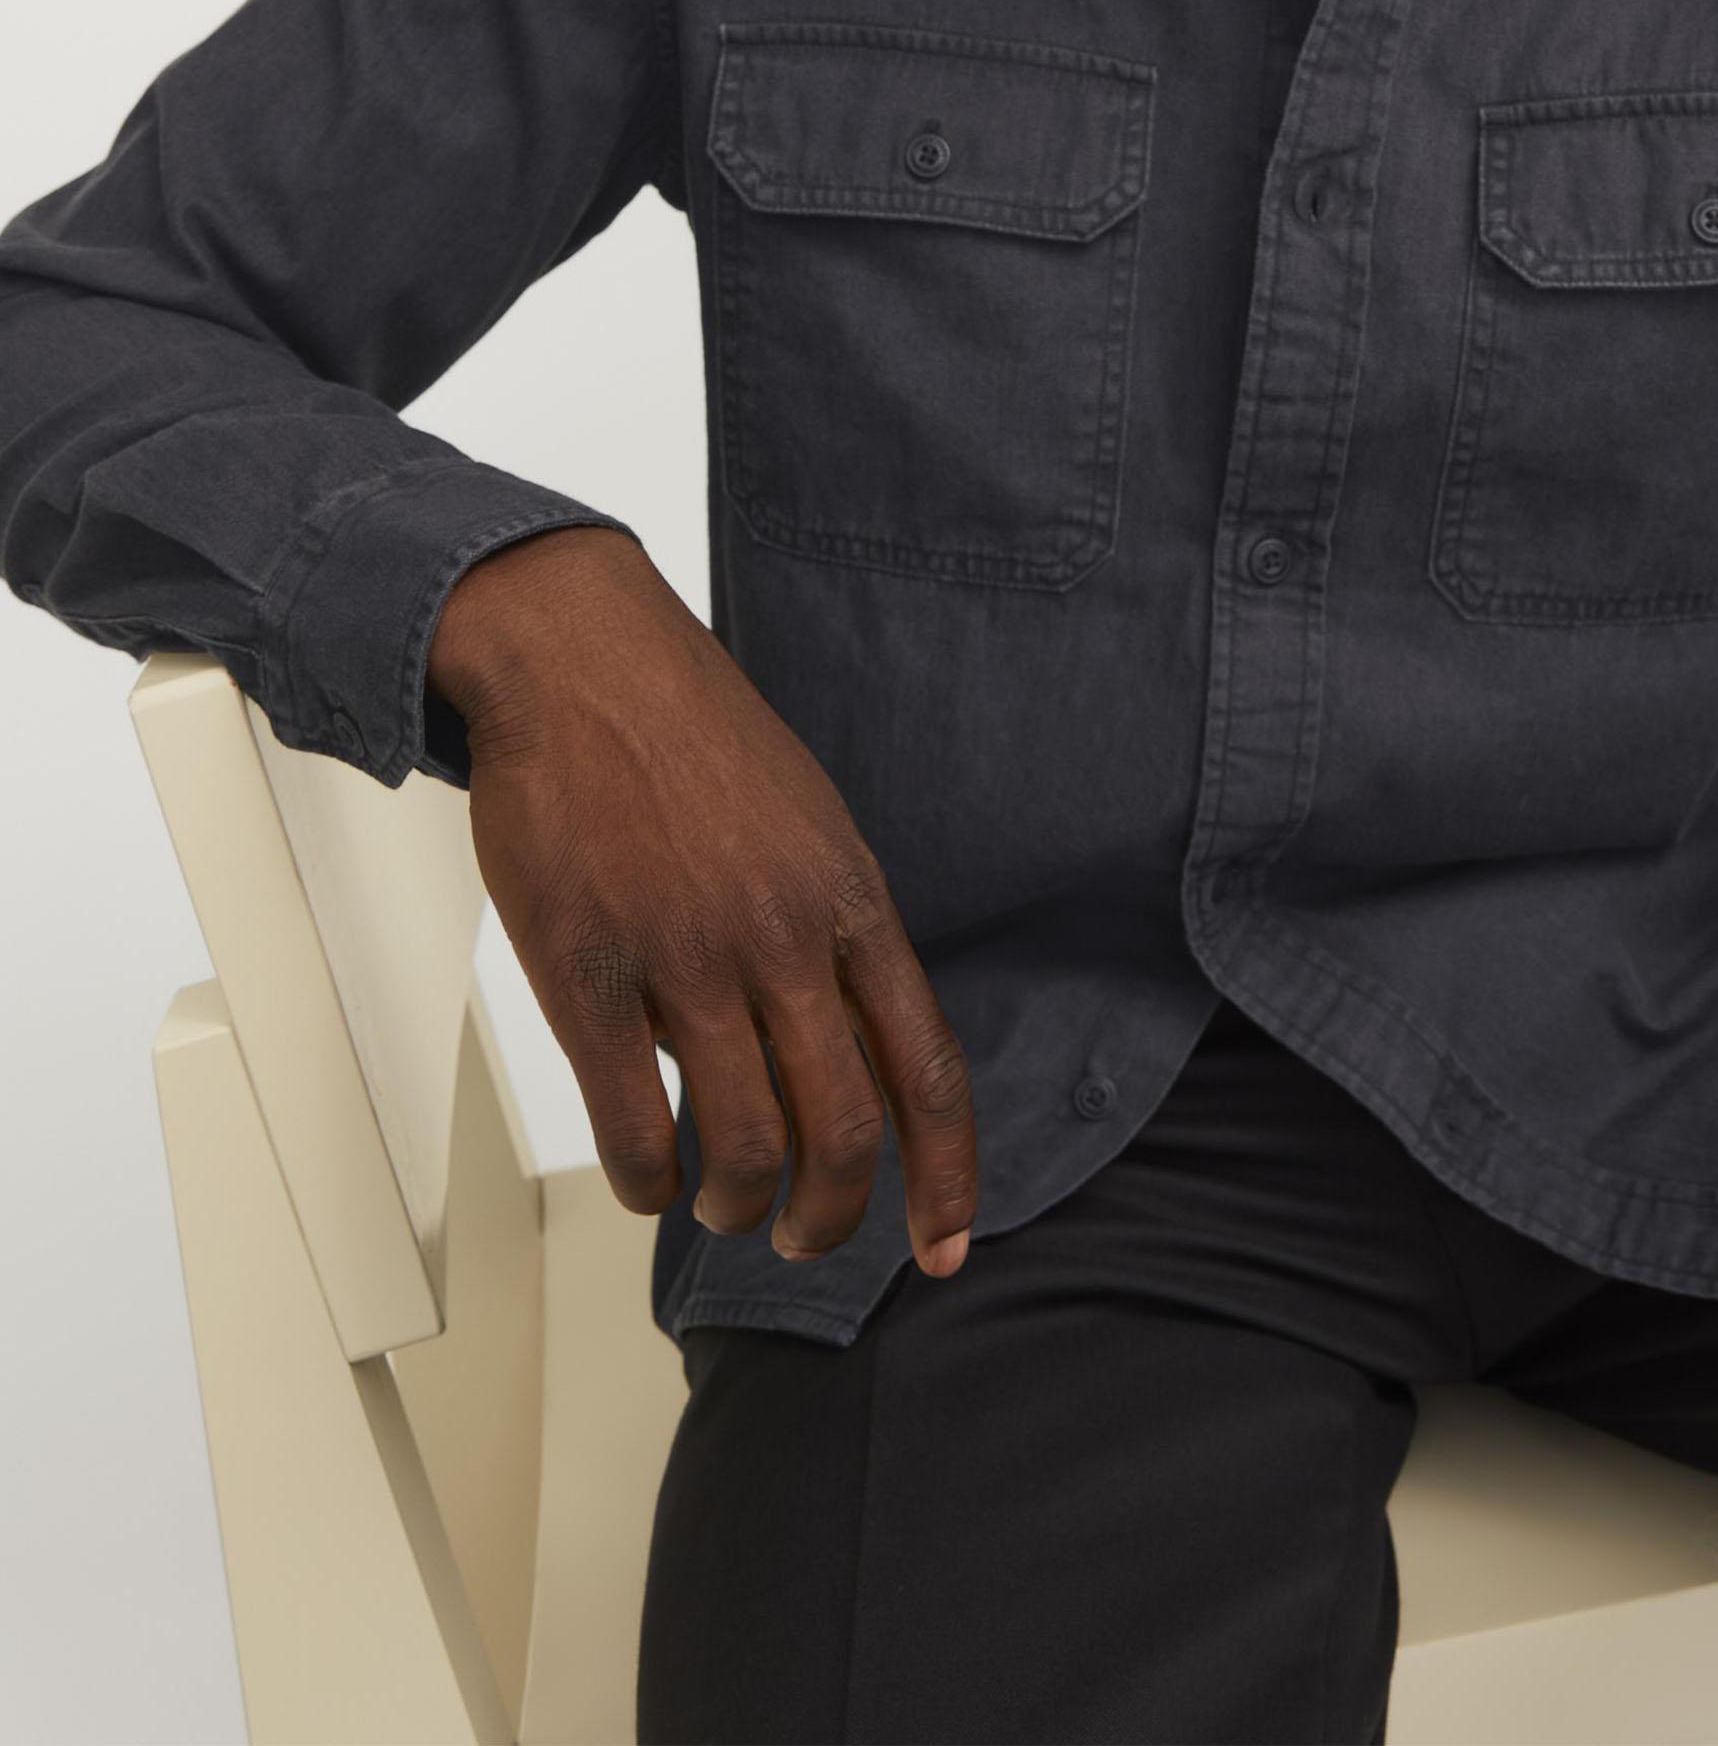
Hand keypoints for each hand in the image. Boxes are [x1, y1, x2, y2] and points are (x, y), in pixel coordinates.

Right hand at [428, 525, 978, 1277]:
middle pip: (844, 1131)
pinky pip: (636, 1125)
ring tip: (718, 1207)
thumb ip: (833, 930)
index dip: (948, 1176)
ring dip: (733, 1207)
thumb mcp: (809, 822)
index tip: (947, 1247)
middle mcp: (783, 936)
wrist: (581, 659)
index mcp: (848, 900)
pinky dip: (648, 1182)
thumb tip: (842, 1046)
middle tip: (801, 1238)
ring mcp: (687, 957)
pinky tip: (647, 1177)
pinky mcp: (590, 974)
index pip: (928, 1067)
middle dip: (830, 1218)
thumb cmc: (690, 735)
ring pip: (743, 1145)